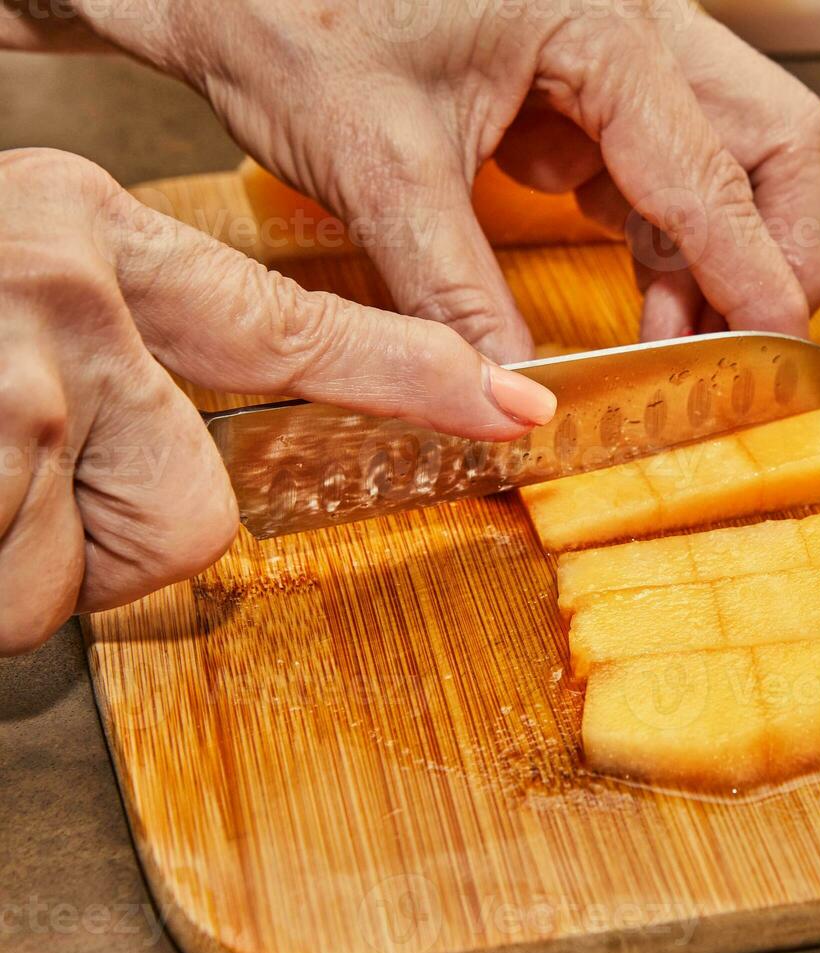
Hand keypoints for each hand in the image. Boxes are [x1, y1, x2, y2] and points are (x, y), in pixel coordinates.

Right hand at [0, 148, 555, 654]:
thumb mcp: (24, 288)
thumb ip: (133, 349)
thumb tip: (204, 465)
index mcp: (101, 234)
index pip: (297, 332)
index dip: (415, 384)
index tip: (520, 407)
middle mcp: (72, 290)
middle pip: (203, 510)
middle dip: (120, 535)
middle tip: (23, 487)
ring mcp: (19, 380)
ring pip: (121, 559)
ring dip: (38, 559)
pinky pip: (28, 601)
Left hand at [63, 0, 819, 358]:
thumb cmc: (289, 14)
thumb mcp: (379, 168)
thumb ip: (458, 293)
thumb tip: (516, 397)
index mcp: (597, 22)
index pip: (711, 169)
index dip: (752, 273)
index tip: (777, 355)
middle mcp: (629, 24)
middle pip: (766, 140)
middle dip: (776, 247)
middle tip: (753, 342)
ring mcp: (610, 53)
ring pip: (722, 157)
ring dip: (716, 256)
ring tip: (680, 343)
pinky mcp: (577, 85)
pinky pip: (655, 169)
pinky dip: (662, 242)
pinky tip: (646, 303)